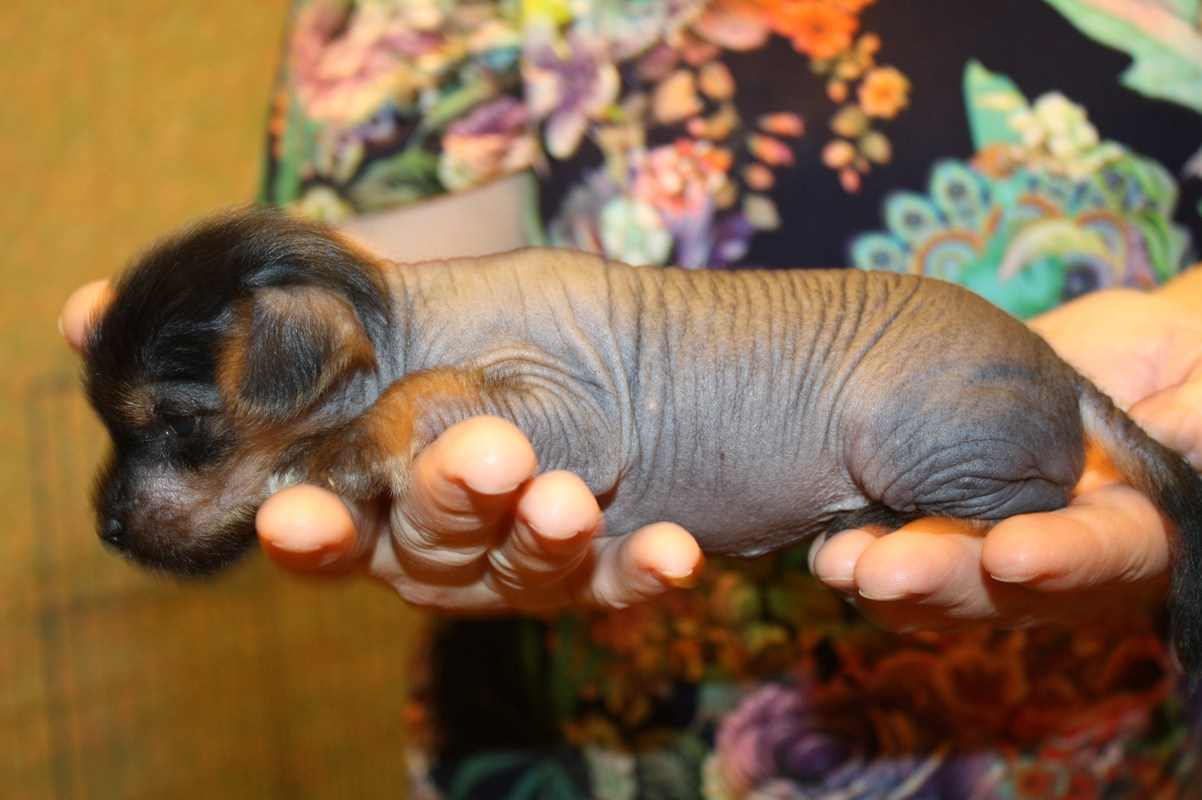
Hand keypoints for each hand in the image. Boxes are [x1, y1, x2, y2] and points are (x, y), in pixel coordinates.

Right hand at [62, 281, 702, 612]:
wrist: (651, 355)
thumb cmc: (522, 323)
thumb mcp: (428, 303)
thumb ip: (314, 319)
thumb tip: (95, 310)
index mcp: (378, 481)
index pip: (319, 527)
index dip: (304, 530)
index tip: (295, 518)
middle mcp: (440, 538)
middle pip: (420, 551)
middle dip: (445, 505)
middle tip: (484, 453)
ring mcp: (523, 562)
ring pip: (516, 576)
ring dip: (544, 539)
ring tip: (571, 495)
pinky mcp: (607, 571)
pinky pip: (622, 587)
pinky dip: (648, 573)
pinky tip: (678, 552)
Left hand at [810, 270, 1201, 631]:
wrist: (1119, 361)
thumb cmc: (1177, 364)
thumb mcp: (1197, 377)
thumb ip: (1193, 411)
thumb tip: (1183, 428)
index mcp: (1135, 532)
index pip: (1104, 556)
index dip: (1061, 561)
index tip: (1010, 553)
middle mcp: (1062, 557)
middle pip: (1005, 589)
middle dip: (943, 579)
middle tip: (884, 571)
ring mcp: (998, 547)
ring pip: (942, 585)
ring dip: (886, 578)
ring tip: (837, 563)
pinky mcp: (943, 519)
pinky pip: (901, 552)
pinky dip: (861, 552)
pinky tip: (822, 544)